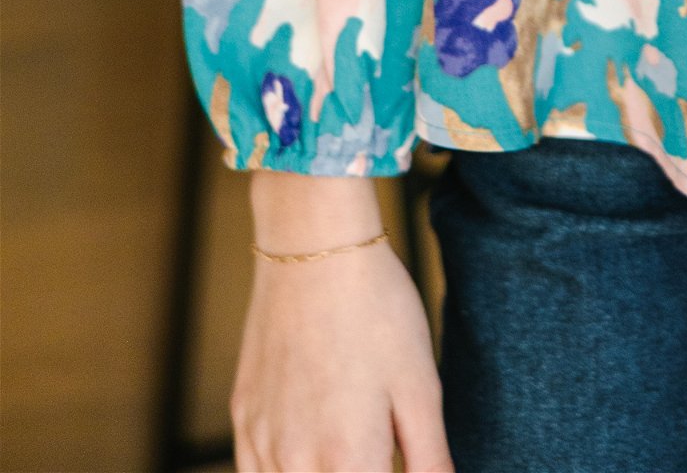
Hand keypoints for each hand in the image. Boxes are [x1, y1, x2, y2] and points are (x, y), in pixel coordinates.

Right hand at [232, 182, 451, 472]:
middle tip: (378, 452)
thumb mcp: (420, 386)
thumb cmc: (377, 311)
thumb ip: (430, 459)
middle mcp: (296, 464)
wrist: (315, 249)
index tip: (396, 461)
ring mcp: (262, 443)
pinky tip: (309, 455)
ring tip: (347, 450)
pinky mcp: (242, 418)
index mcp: (349, 462)